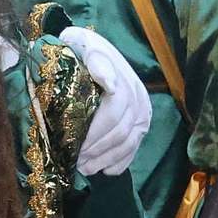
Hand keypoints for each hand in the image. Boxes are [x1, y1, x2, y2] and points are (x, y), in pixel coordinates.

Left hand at [59, 26, 151, 176]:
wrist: (93, 46)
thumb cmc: (80, 49)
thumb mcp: (81, 46)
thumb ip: (96, 62)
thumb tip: (110, 85)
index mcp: (123, 80)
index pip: (113, 112)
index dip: (95, 133)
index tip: (76, 146)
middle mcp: (138, 96)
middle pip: (121, 131)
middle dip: (98, 150)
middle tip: (76, 162)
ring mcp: (142, 110)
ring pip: (129, 142)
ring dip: (107, 159)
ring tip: (85, 169)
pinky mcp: (142, 122)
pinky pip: (135, 146)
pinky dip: (121, 162)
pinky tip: (106, 171)